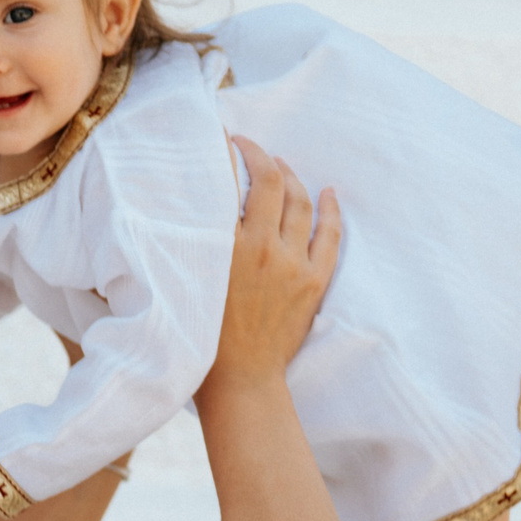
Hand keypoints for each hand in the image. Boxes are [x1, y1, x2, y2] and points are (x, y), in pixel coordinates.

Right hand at [202, 138, 339, 398]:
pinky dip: (331, 209)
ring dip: (291, 177)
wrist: (241, 381)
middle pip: (271, 181)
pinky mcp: (314, 282)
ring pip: (300, 202)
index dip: (227, 152)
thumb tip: (196, 207)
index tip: (221, 139)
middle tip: (250, 147)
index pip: (228, 181)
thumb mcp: (189, 282)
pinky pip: (330, 235)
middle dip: (261, 155)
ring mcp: (292, 264)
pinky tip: (329, 193)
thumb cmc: (204, 337)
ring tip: (281, 166)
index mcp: (225, 247)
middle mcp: (261, 248)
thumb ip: (197, 244)